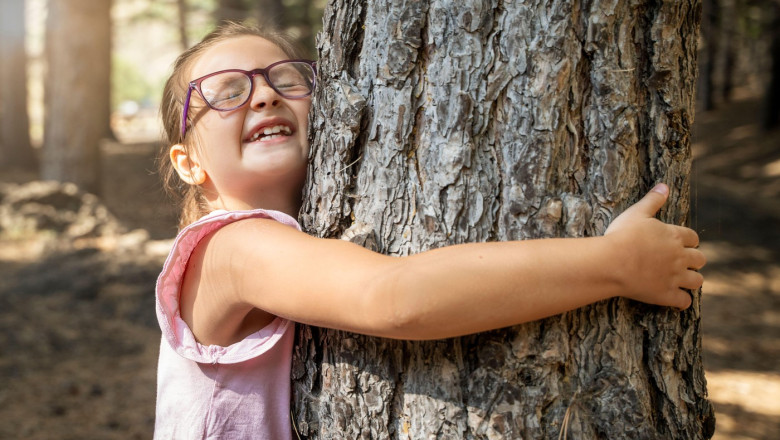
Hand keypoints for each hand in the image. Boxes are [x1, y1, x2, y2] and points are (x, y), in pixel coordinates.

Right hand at [604, 184, 705, 309]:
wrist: (612, 262)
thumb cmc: (622, 236)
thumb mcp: (637, 213)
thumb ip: (653, 200)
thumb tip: (664, 185)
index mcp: (674, 236)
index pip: (693, 238)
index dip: (689, 241)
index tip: (683, 244)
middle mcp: (679, 257)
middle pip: (700, 259)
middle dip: (694, 261)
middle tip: (684, 263)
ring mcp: (675, 277)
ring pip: (697, 281)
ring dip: (692, 280)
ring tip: (683, 281)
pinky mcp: (666, 295)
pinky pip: (684, 301)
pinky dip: (682, 301)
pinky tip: (676, 300)